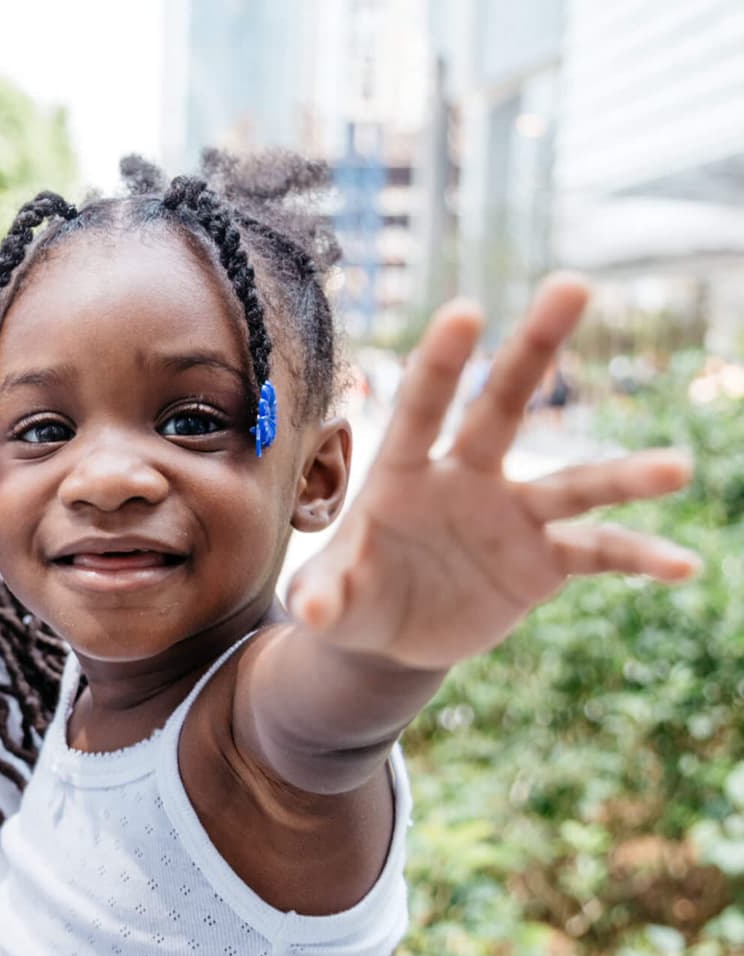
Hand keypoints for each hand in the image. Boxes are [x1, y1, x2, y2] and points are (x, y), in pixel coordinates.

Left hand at [288, 273, 697, 670]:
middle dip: (534, 348)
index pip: (421, 409)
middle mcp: (466, 478)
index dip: (441, 363)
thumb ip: (324, 597)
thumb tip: (309, 609)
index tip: (466, 310)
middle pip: (503, 405)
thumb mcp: (330, 601)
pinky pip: (598, 552)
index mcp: (404, 474)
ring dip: (623, 477)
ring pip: (573, 482)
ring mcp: (512, 515)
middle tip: (571, 283)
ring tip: (676, 468)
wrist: (390, 636)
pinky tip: (682, 565)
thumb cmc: (352, 598)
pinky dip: (638, 559)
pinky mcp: (543, 561)